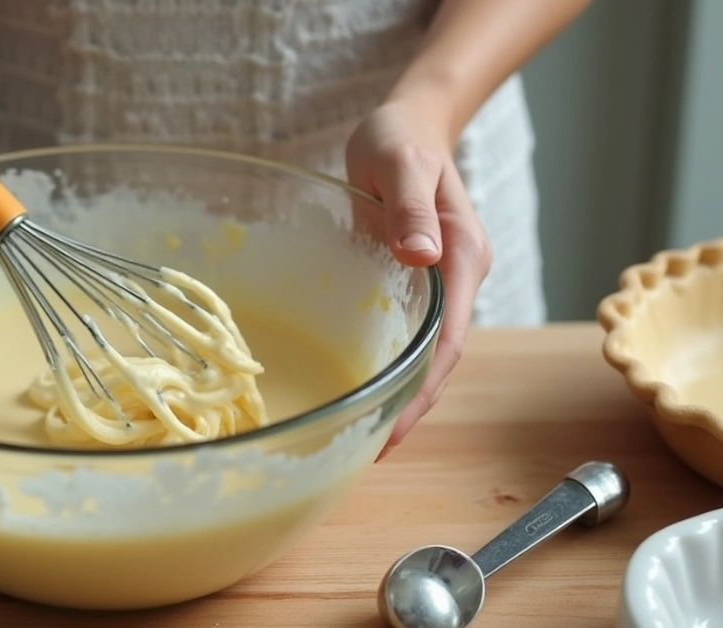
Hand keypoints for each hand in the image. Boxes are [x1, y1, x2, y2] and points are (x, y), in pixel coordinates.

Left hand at [344, 98, 492, 457]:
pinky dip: (393, 365)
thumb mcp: (399, 164)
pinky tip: (368, 386)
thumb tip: (423, 256)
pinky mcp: (420, 281)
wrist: (410, 122)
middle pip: (442, 358)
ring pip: (428, 351)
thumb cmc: (400, 139)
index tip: (391, 430)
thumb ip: (410, 207)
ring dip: (404, 393)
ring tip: (366, 434)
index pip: (448, 341)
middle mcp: (460, 277)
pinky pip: (410, 333)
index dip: (422, 390)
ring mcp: (442, 282)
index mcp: (464, 257)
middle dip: (413, 406)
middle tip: (369, 450)